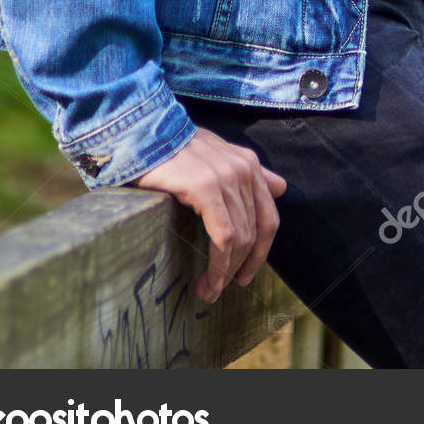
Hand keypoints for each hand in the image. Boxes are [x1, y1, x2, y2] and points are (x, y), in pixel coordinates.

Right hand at [130, 129, 287, 302]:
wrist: (142, 132)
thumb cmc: (174, 149)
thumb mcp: (216, 155)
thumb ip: (249, 172)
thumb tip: (281, 187)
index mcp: (249, 164)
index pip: (268, 218)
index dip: (260, 253)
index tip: (244, 275)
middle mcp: (243, 169)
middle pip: (254, 233)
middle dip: (240, 268)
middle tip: (219, 290)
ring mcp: (226, 178)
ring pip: (240, 239)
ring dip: (225, 273)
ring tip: (208, 291)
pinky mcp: (205, 188)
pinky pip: (223, 237)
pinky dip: (218, 266)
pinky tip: (206, 281)